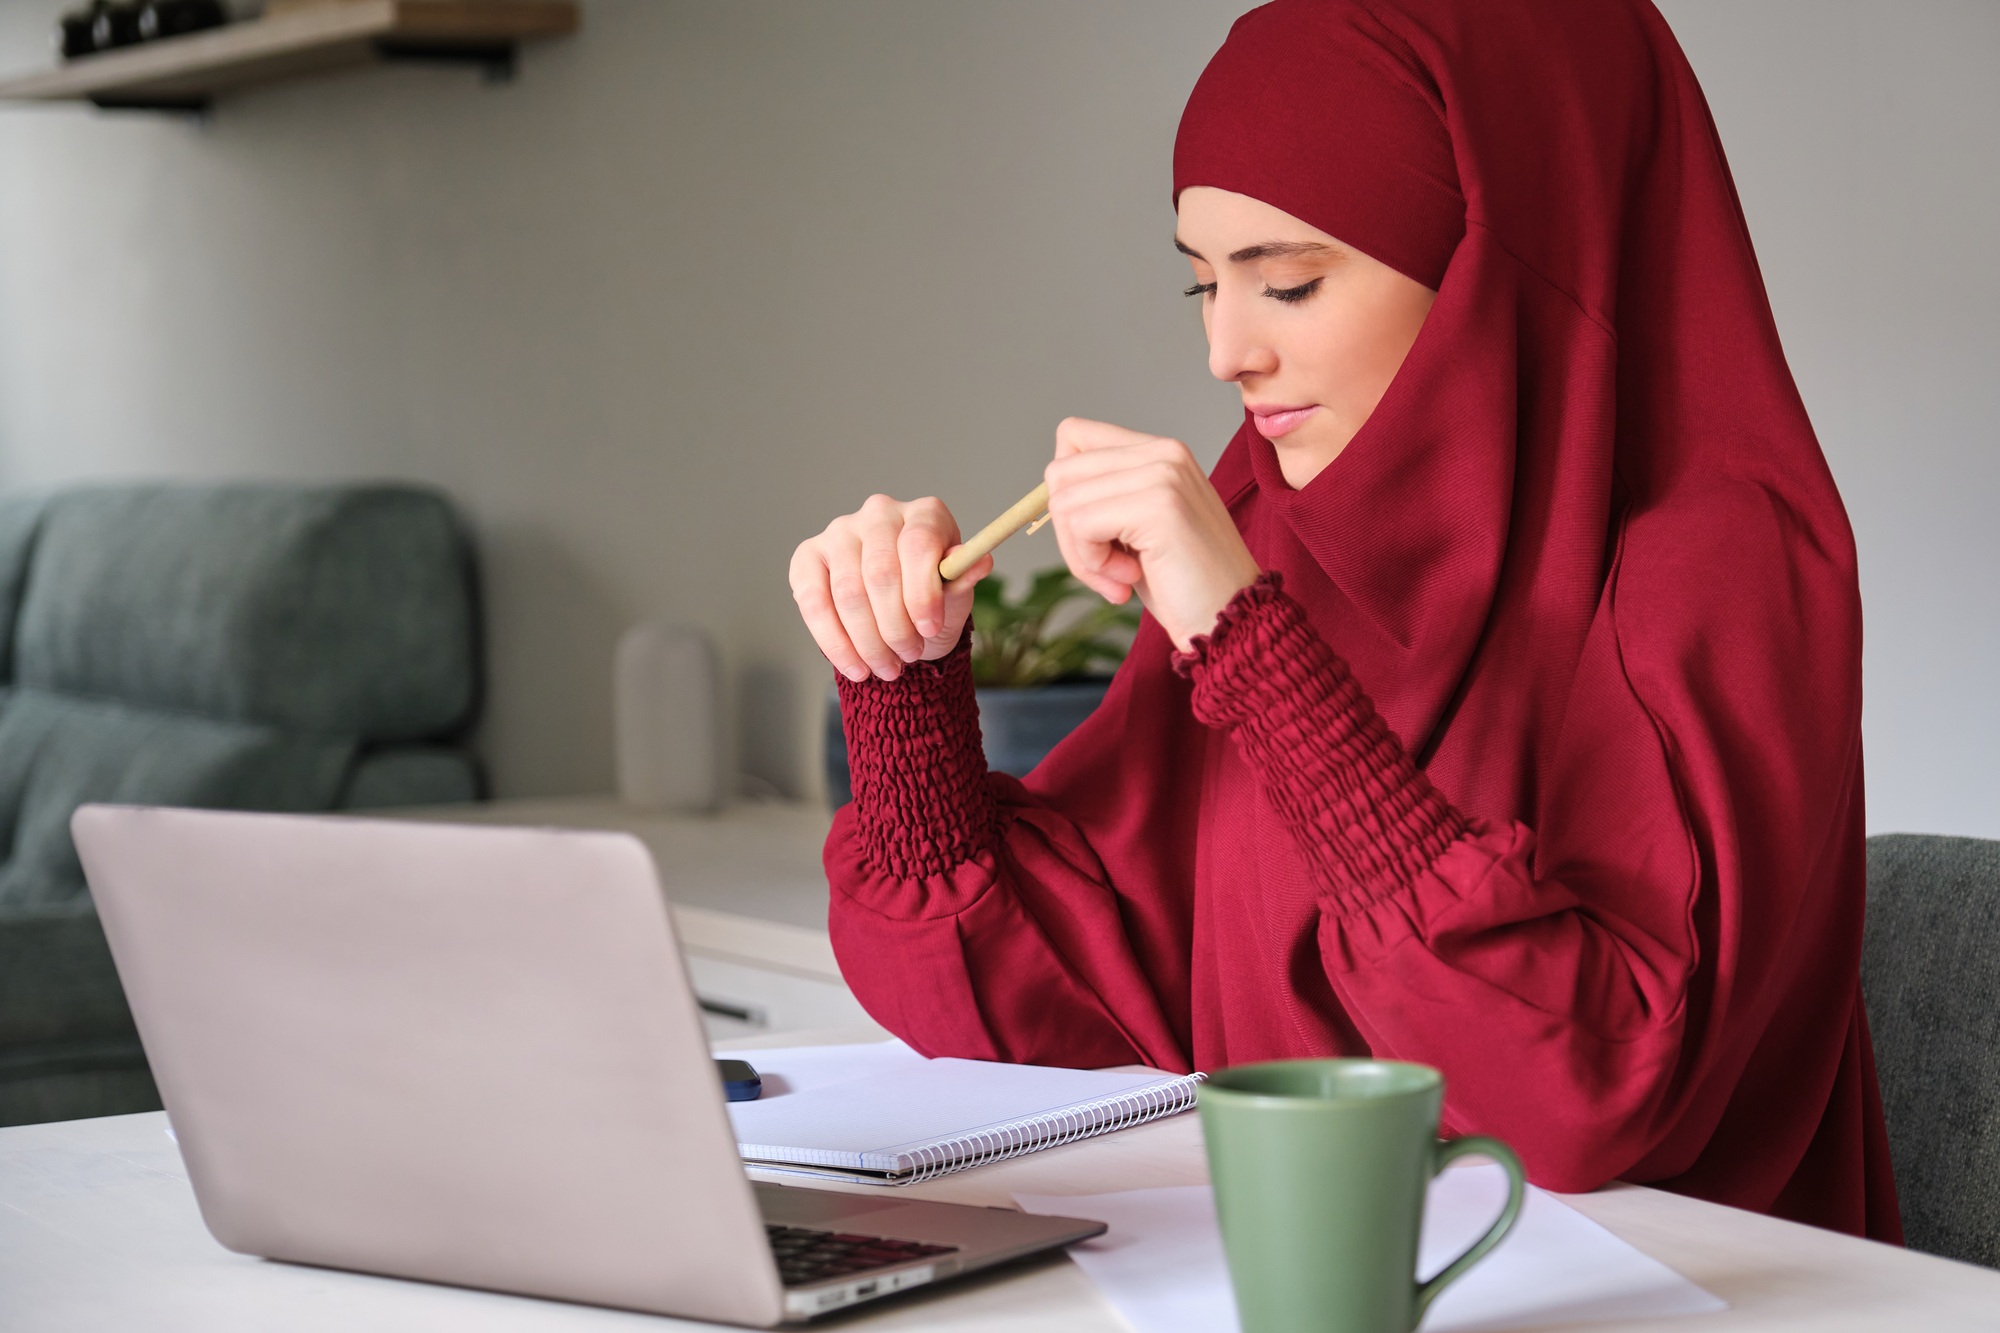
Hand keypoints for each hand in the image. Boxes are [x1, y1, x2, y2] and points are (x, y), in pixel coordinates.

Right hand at [790, 495, 992, 681]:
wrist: (900, 618)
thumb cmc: (932, 601)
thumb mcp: (955, 597)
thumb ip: (961, 582)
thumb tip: (981, 561)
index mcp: (924, 514)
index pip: (918, 544)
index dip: (923, 591)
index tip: (930, 629)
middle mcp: (879, 512)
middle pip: (880, 571)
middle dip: (895, 625)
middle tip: (910, 657)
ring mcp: (839, 532)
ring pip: (847, 592)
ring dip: (868, 641)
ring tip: (887, 669)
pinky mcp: (808, 557)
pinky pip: (813, 602)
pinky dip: (835, 642)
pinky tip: (855, 667)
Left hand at [1044, 418, 1260, 650]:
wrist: (1230, 622)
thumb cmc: (1183, 584)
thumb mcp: (1136, 530)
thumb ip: (1103, 497)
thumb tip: (1050, 491)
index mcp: (1161, 451)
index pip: (1073, 436)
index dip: (1066, 490)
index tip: (1093, 533)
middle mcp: (1164, 451)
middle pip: (1060, 471)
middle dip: (1068, 531)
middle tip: (1108, 568)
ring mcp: (1163, 473)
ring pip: (1064, 501)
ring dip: (1081, 554)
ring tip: (1123, 576)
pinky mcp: (1159, 504)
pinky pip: (1081, 525)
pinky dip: (1092, 564)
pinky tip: (1131, 578)